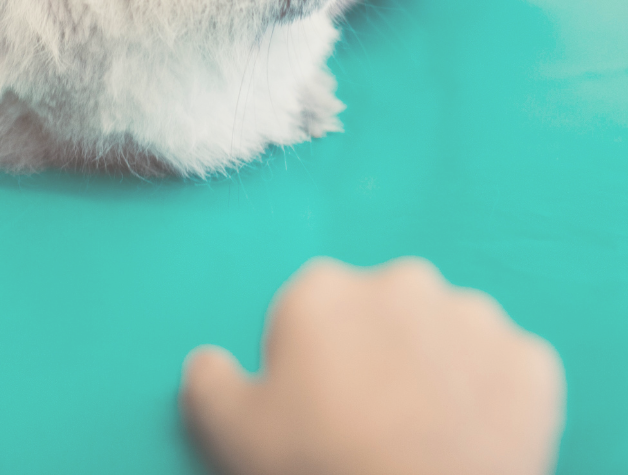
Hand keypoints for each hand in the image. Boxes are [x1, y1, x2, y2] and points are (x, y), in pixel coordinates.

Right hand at [181, 257, 563, 474]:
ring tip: (431, 430)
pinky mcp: (532, 362)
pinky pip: (510, 369)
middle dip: (383, 349)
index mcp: (324, 288)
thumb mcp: (228, 430)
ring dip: (442, 365)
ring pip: (451, 333)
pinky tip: (478, 437)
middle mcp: (402, 282)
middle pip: (385, 309)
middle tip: (377, 417)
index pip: (315, 307)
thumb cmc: (320, 470)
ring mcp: (474, 318)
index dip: (316, 358)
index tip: (321, 405)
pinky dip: (498, 396)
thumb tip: (207, 360)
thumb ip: (206, 378)